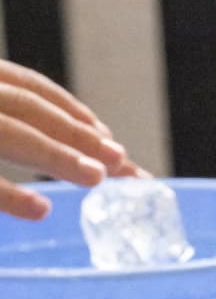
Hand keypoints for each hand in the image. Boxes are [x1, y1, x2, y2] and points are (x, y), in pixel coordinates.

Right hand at [0, 60, 140, 218]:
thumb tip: (74, 143)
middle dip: (76, 133)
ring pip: (8, 133)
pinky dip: (7, 195)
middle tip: (121, 160)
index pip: (26, 87)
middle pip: (26, 108)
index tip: (107, 136)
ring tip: (98, 178)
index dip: (69, 110)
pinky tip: (41, 210)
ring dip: (57, 155)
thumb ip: (10, 116)